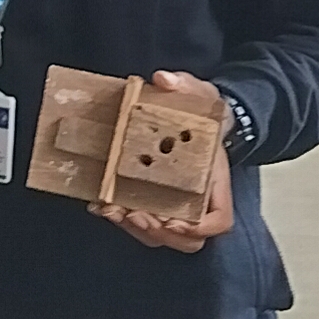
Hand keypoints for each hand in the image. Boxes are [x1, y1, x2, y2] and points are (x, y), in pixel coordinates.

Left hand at [94, 72, 235, 253]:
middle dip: (159, 231)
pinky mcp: (152, 201)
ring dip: (135, 229)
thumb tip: (163, 79)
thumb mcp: (199, 93)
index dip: (200, 228)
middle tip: (134, 215)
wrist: (196, 118)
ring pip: (160, 236)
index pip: (220, 220)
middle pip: (187, 239)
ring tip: (112, 210)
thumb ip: (184, 85)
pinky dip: (119, 218)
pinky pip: (139, 222)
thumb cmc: (202, 112)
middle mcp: (197, 201)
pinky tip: (98, 204)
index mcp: (215, 182)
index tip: (174, 219)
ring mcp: (175, 205)